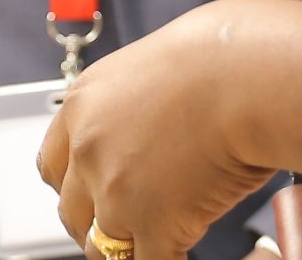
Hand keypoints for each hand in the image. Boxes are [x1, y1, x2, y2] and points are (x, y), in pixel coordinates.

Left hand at [38, 0, 277, 259]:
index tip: (91, 195)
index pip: (51, 165)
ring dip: (127, 249)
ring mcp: (115, 190)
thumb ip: (133, 110)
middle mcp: (89, 149)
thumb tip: (146, 140)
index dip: (74, 186)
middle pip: (70, 212)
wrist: (249, 73)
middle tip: (128, 225)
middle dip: (97, 223)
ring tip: (157, 241)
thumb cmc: (222, 60)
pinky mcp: (152, 223)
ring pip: (102, 248)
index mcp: (84, 105)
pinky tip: (181, 252)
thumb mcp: (152, 71)